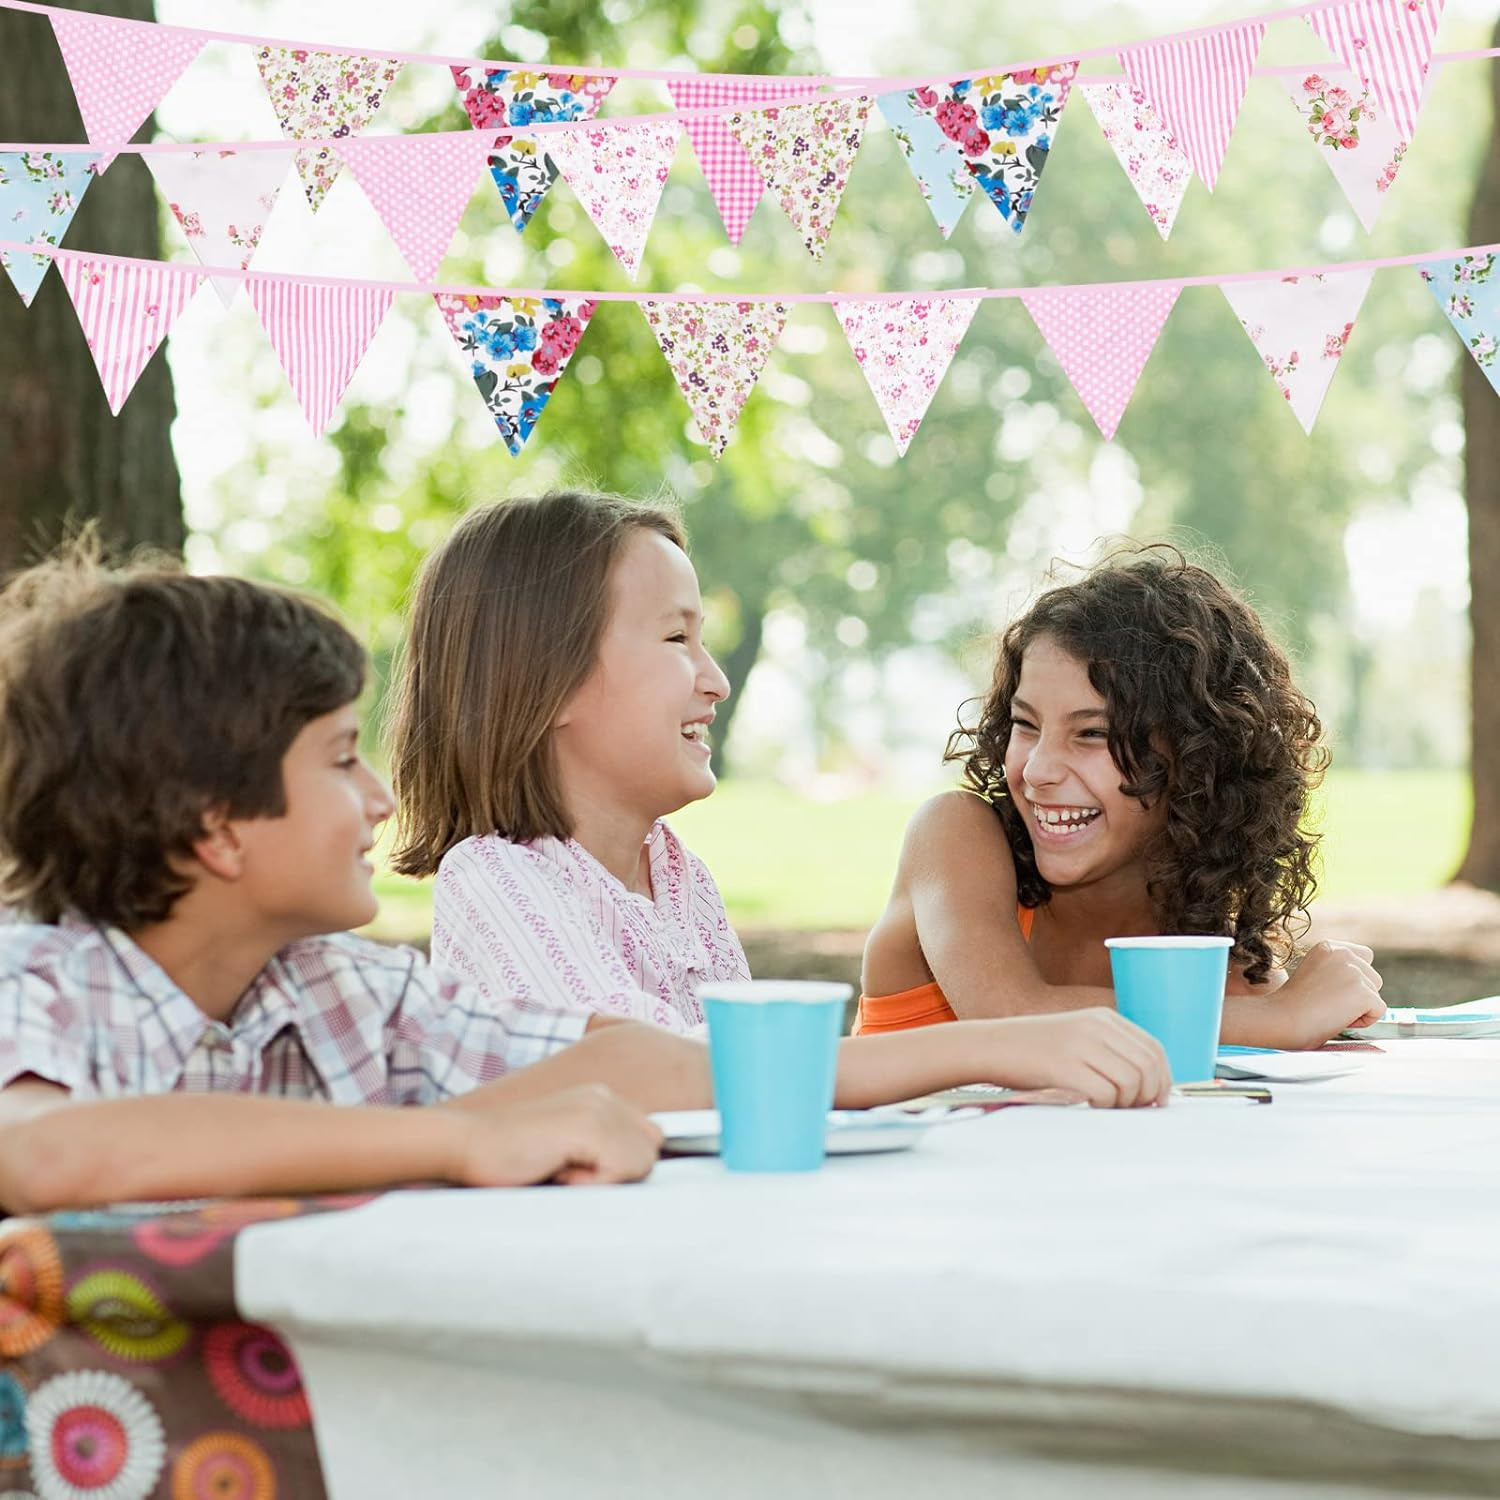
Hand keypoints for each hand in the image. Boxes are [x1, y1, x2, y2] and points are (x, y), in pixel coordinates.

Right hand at [451, 1085, 663, 1186]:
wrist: (464, 1144)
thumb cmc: (508, 1157)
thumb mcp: (566, 1148)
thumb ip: (600, 1150)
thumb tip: (635, 1171)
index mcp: (601, 1098)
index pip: (648, 1137)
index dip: (624, 1165)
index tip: (585, 1169)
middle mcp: (604, 1096)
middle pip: (652, 1149)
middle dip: (621, 1172)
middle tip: (573, 1170)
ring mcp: (597, 1107)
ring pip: (642, 1162)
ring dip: (605, 1179)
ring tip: (563, 1169)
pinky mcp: (586, 1126)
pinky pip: (620, 1169)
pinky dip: (592, 1183)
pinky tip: (558, 1171)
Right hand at [971, 1009, 1170, 1107]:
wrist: (990, 1046)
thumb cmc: (1033, 1051)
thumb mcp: (1077, 1037)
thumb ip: (1110, 1051)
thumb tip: (1148, 1088)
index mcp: (1103, 1018)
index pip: (1154, 1049)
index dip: (1163, 1080)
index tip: (1155, 1101)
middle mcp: (1097, 1026)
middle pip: (1149, 1067)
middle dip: (1149, 1096)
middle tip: (1132, 1110)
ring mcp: (1081, 1044)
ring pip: (1132, 1082)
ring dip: (1126, 1104)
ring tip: (1106, 1107)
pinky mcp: (1065, 1066)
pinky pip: (1106, 1093)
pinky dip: (1105, 1107)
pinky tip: (1089, 1106)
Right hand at [1242, 940, 1384, 1049]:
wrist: (1281, 1019)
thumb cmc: (1292, 1006)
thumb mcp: (1313, 974)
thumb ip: (1336, 970)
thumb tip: (1362, 983)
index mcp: (1328, 946)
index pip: (1364, 956)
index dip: (1353, 979)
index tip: (1330, 990)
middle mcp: (1342, 953)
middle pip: (1373, 977)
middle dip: (1358, 994)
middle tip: (1328, 1004)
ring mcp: (1354, 972)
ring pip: (1376, 994)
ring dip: (1360, 1007)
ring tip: (1331, 1011)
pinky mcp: (1363, 992)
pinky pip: (1378, 1010)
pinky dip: (1363, 1021)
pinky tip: (1338, 1019)